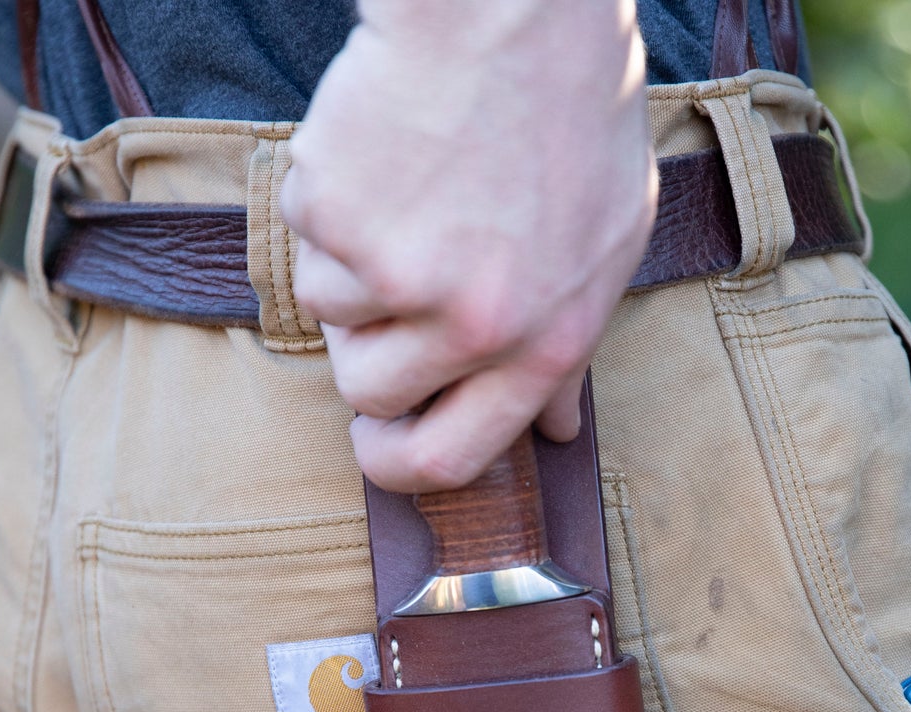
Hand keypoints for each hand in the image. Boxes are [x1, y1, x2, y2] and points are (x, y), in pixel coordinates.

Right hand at [281, 0, 656, 492]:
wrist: (514, 11)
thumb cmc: (571, 123)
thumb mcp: (606, 250)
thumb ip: (571, 352)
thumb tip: (552, 429)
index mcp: (544, 345)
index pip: (450, 459)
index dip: (397, 468)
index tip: (375, 450)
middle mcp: (473, 327)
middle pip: (367, 394)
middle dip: (364, 351)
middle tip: (387, 286)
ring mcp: (400, 273)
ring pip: (329, 315)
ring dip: (350, 264)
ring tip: (408, 192)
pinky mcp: (337, 215)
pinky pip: (304, 238)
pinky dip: (329, 202)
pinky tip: (384, 152)